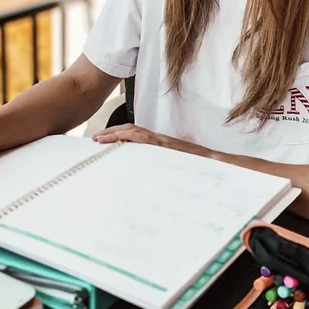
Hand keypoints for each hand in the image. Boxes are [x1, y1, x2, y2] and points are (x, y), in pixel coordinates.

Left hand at [92, 123, 210, 157]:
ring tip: (99, 139)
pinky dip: (127, 136)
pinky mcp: (163, 145)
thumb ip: (157, 167)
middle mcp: (158, 139)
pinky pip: (142, 137)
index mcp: (158, 144)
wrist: (213, 164)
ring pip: (133, 131)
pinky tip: (116, 140)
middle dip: (111, 133)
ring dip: (114, 133)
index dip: (117, 135)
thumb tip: (145, 179)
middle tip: (95, 138)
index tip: (103, 141)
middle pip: (130, 130)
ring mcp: (160, 141)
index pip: (134, 135)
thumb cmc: (194, 168)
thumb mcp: (171, 167)